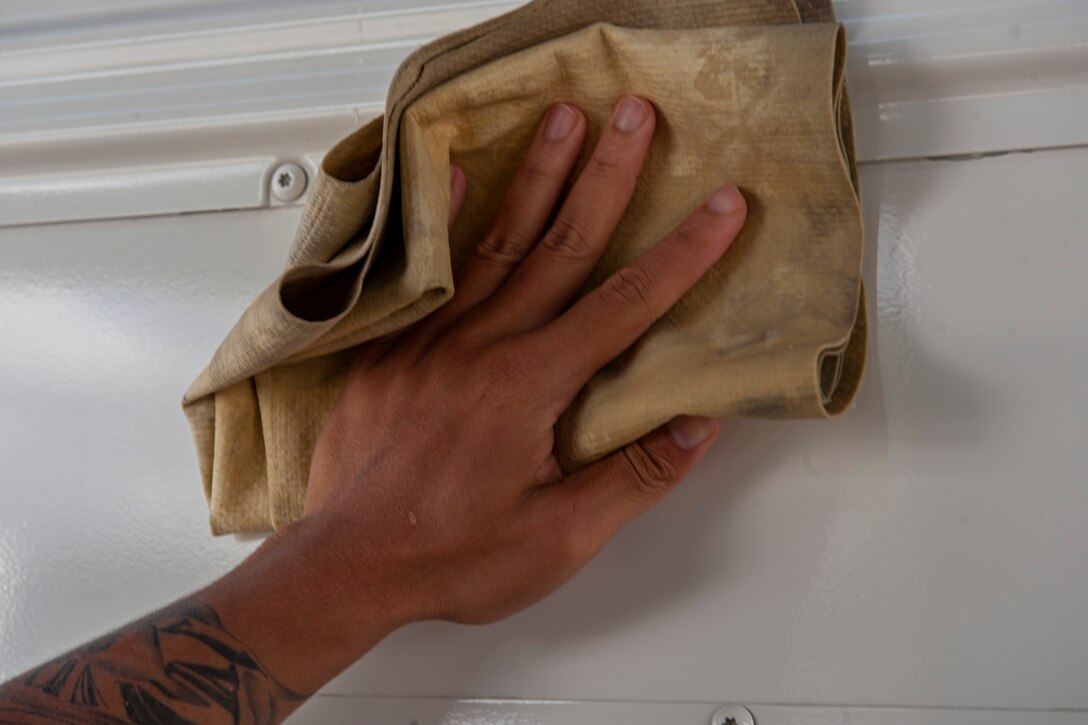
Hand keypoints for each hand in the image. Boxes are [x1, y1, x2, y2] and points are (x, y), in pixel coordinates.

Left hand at [304, 96, 747, 626]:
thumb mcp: (559, 539)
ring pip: (498, 242)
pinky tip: (460, 173)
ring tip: (564, 118)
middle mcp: (482, 348)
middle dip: (608, 176)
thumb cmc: (448, 557)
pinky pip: (429, 270)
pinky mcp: (393, 349)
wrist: (346, 565)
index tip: (721, 206)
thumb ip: (631, 478)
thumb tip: (694, 426)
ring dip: (536, 175)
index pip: (624, 305)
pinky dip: (448, 219)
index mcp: (530, 387)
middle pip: (561, 246)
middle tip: (636, 114)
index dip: (682, 253)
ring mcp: (432, 341)